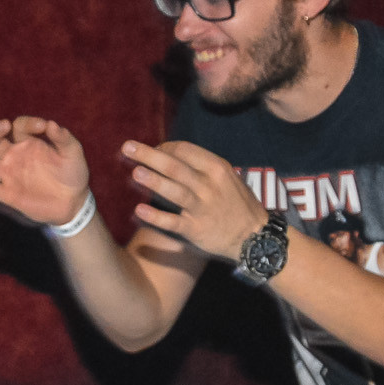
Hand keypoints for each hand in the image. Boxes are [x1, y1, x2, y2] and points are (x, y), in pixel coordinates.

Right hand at [0, 116, 90, 227]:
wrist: (73, 203)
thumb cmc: (73, 174)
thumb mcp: (73, 154)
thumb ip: (64, 138)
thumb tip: (51, 124)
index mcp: (29, 143)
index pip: (18, 126)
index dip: (28, 123)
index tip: (43, 126)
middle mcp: (14, 156)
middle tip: (4, 126)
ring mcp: (9, 174)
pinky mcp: (7, 194)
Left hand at [122, 138, 268, 259]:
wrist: (256, 237)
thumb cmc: (239, 205)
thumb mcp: (229, 178)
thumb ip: (204, 167)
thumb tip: (175, 155)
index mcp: (217, 168)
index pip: (185, 150)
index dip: (165, 147)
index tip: (153, 149)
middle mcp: (209, 186)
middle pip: (175, 166)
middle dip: (149, 155)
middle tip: (127, 147)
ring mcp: (202, 208)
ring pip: (175, 191)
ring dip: (154, 181)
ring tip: (135, 172)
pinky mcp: (195, 230)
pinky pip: (173, 222)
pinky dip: (156, 217)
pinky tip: (139, 211)